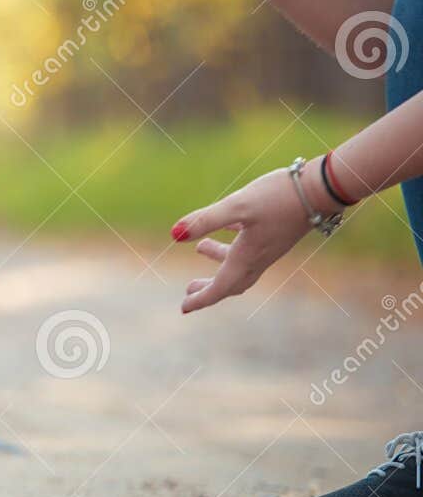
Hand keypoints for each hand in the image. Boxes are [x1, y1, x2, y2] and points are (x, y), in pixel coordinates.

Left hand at [170, 167, 319, 312]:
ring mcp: (270, 246)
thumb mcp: (237, 206)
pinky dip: (234, 243)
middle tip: (189, 290)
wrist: (323, 188)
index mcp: (247, 257)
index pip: (220, 287)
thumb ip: (206, 220)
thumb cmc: (279, 197)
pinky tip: (227, 228)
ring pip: (241, 263)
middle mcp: (260, 257)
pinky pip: (252, 247)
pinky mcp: (277, 232)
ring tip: (200, 248)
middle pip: (231, 282)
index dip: (201, 299)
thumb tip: (175, 234)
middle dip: (210, 288)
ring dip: (219, 260)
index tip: (183, 308)